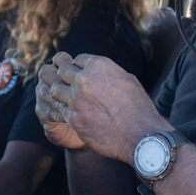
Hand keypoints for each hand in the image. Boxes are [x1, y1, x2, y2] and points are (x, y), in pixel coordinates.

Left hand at [39, 51, 167, 162]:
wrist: (141, 135)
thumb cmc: (139, 107)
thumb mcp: (128, 80)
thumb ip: (109, 73)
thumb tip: (101, 72)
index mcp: (99, 65)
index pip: (78, 59)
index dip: (79, 67)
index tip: (80, 73)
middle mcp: (84, 79)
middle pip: (62, 70)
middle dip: (65, 76)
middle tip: (68, 84)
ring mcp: (76, 99)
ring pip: (55, 89)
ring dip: (60, 93)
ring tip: (67, 98)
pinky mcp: (72, 118)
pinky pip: (60, 110)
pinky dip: (65, 111)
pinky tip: (72, 114)